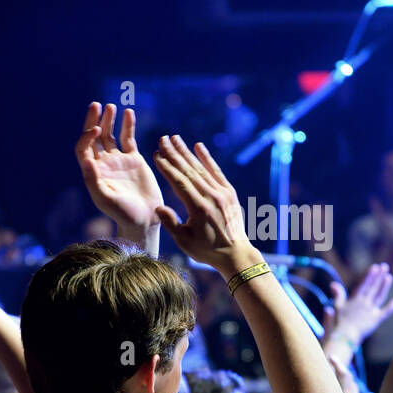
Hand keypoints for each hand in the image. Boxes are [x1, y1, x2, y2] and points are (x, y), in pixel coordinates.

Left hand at [76, 102, 163, 236]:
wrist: (144, 218)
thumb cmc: (122, 213)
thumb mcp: (105, 199)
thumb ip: (94, 180)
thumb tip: (86, 160)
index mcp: (92, 172)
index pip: (84, 147)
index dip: (87, 136)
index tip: (96, 129)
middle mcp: (103, 163)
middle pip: (94, 137)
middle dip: (93, 120)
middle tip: (96, 105)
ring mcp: (118, 160)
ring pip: (110, 135)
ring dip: (109, 120)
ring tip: (111, 106)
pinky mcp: (134, 160)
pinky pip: (129, 138)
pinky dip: (128, 125)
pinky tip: (128, 112)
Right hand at [152, 135, 255, 272]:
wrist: (235, 254)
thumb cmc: (206, 250)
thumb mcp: (184, 242)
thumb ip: (171, 223)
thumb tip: (157, 207)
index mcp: (198, 208)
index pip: (179, 182)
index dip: (166, 167)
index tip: (156, 154)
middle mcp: (211, 197)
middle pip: (188, 170)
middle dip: (174, 153)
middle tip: (162, 138)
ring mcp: (222, 193)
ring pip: (201, 168)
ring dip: (187, 152)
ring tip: (175, 138)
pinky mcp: (229, 192)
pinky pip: (216, 171)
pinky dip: (207, 158)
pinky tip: (198, 146)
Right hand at [322, 263, 392, 350]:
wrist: (345, 336)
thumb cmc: (340, 322)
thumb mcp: (338, 306)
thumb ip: (338, 294)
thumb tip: (333, 284)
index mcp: (355, 299)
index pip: (364, 285)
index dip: (369, 276)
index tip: (375, 267)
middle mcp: (364, 303)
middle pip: (373, 288)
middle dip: (379, 276)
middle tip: (385, 266)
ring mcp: (371, 311)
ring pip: (379, 296)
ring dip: (385, 287)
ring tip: (389, 276)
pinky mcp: (376, 320)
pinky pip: (385, 313)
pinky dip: (391, 308)